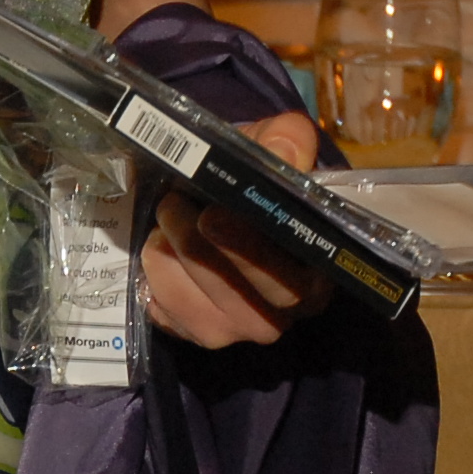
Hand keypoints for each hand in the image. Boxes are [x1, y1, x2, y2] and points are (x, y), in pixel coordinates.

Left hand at [142, 109, 332, 347]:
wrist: (223, 193)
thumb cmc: (258, 175)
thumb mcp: (276, 144)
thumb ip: (287, 140)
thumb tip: (286, 149)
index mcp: (317, 273)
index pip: (287, 279)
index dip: (247, 249)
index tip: (212, 214)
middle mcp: (282, 314)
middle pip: (236, 297)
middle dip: (196, 247)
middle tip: (173, 204)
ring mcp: (236, 330)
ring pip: (195, 305)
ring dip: (169, 255)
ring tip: (166, 217)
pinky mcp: (194, 333)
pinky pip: (166, 312)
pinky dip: (155, 276)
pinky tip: (161, 248)